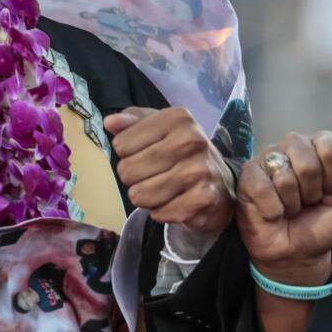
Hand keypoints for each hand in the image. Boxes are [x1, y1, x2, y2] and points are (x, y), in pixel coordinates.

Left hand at [103, 106, 237, 235]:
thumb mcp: (160, 129)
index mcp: (178, 118)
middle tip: (155, 175)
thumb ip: (133, 121)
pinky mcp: (202, 199)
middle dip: (135, 178)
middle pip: (127, 171)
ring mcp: (199, 171)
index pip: (121, 144)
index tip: (147, 153)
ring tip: (164, 189)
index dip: (128, 154)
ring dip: (147, 197)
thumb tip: (110, 122)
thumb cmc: (183, 153)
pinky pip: (157, 213)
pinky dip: (162, 212)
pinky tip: (176, 201)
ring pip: (139, 195)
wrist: (221, 185)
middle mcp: (191, 141)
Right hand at [236, 131, 331, 284]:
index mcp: (321, 146)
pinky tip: (275, 213)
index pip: (330, 146)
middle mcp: (294, 146)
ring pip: (285, 176)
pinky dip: (273, 209)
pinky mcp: (247, 176)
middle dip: (314, 192)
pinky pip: (261, 187)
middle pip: (308, 162)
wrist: (298, 254)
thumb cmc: (324, 223)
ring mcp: (268, 159)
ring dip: (294, 204)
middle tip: (311, 203)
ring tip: (293, 208)